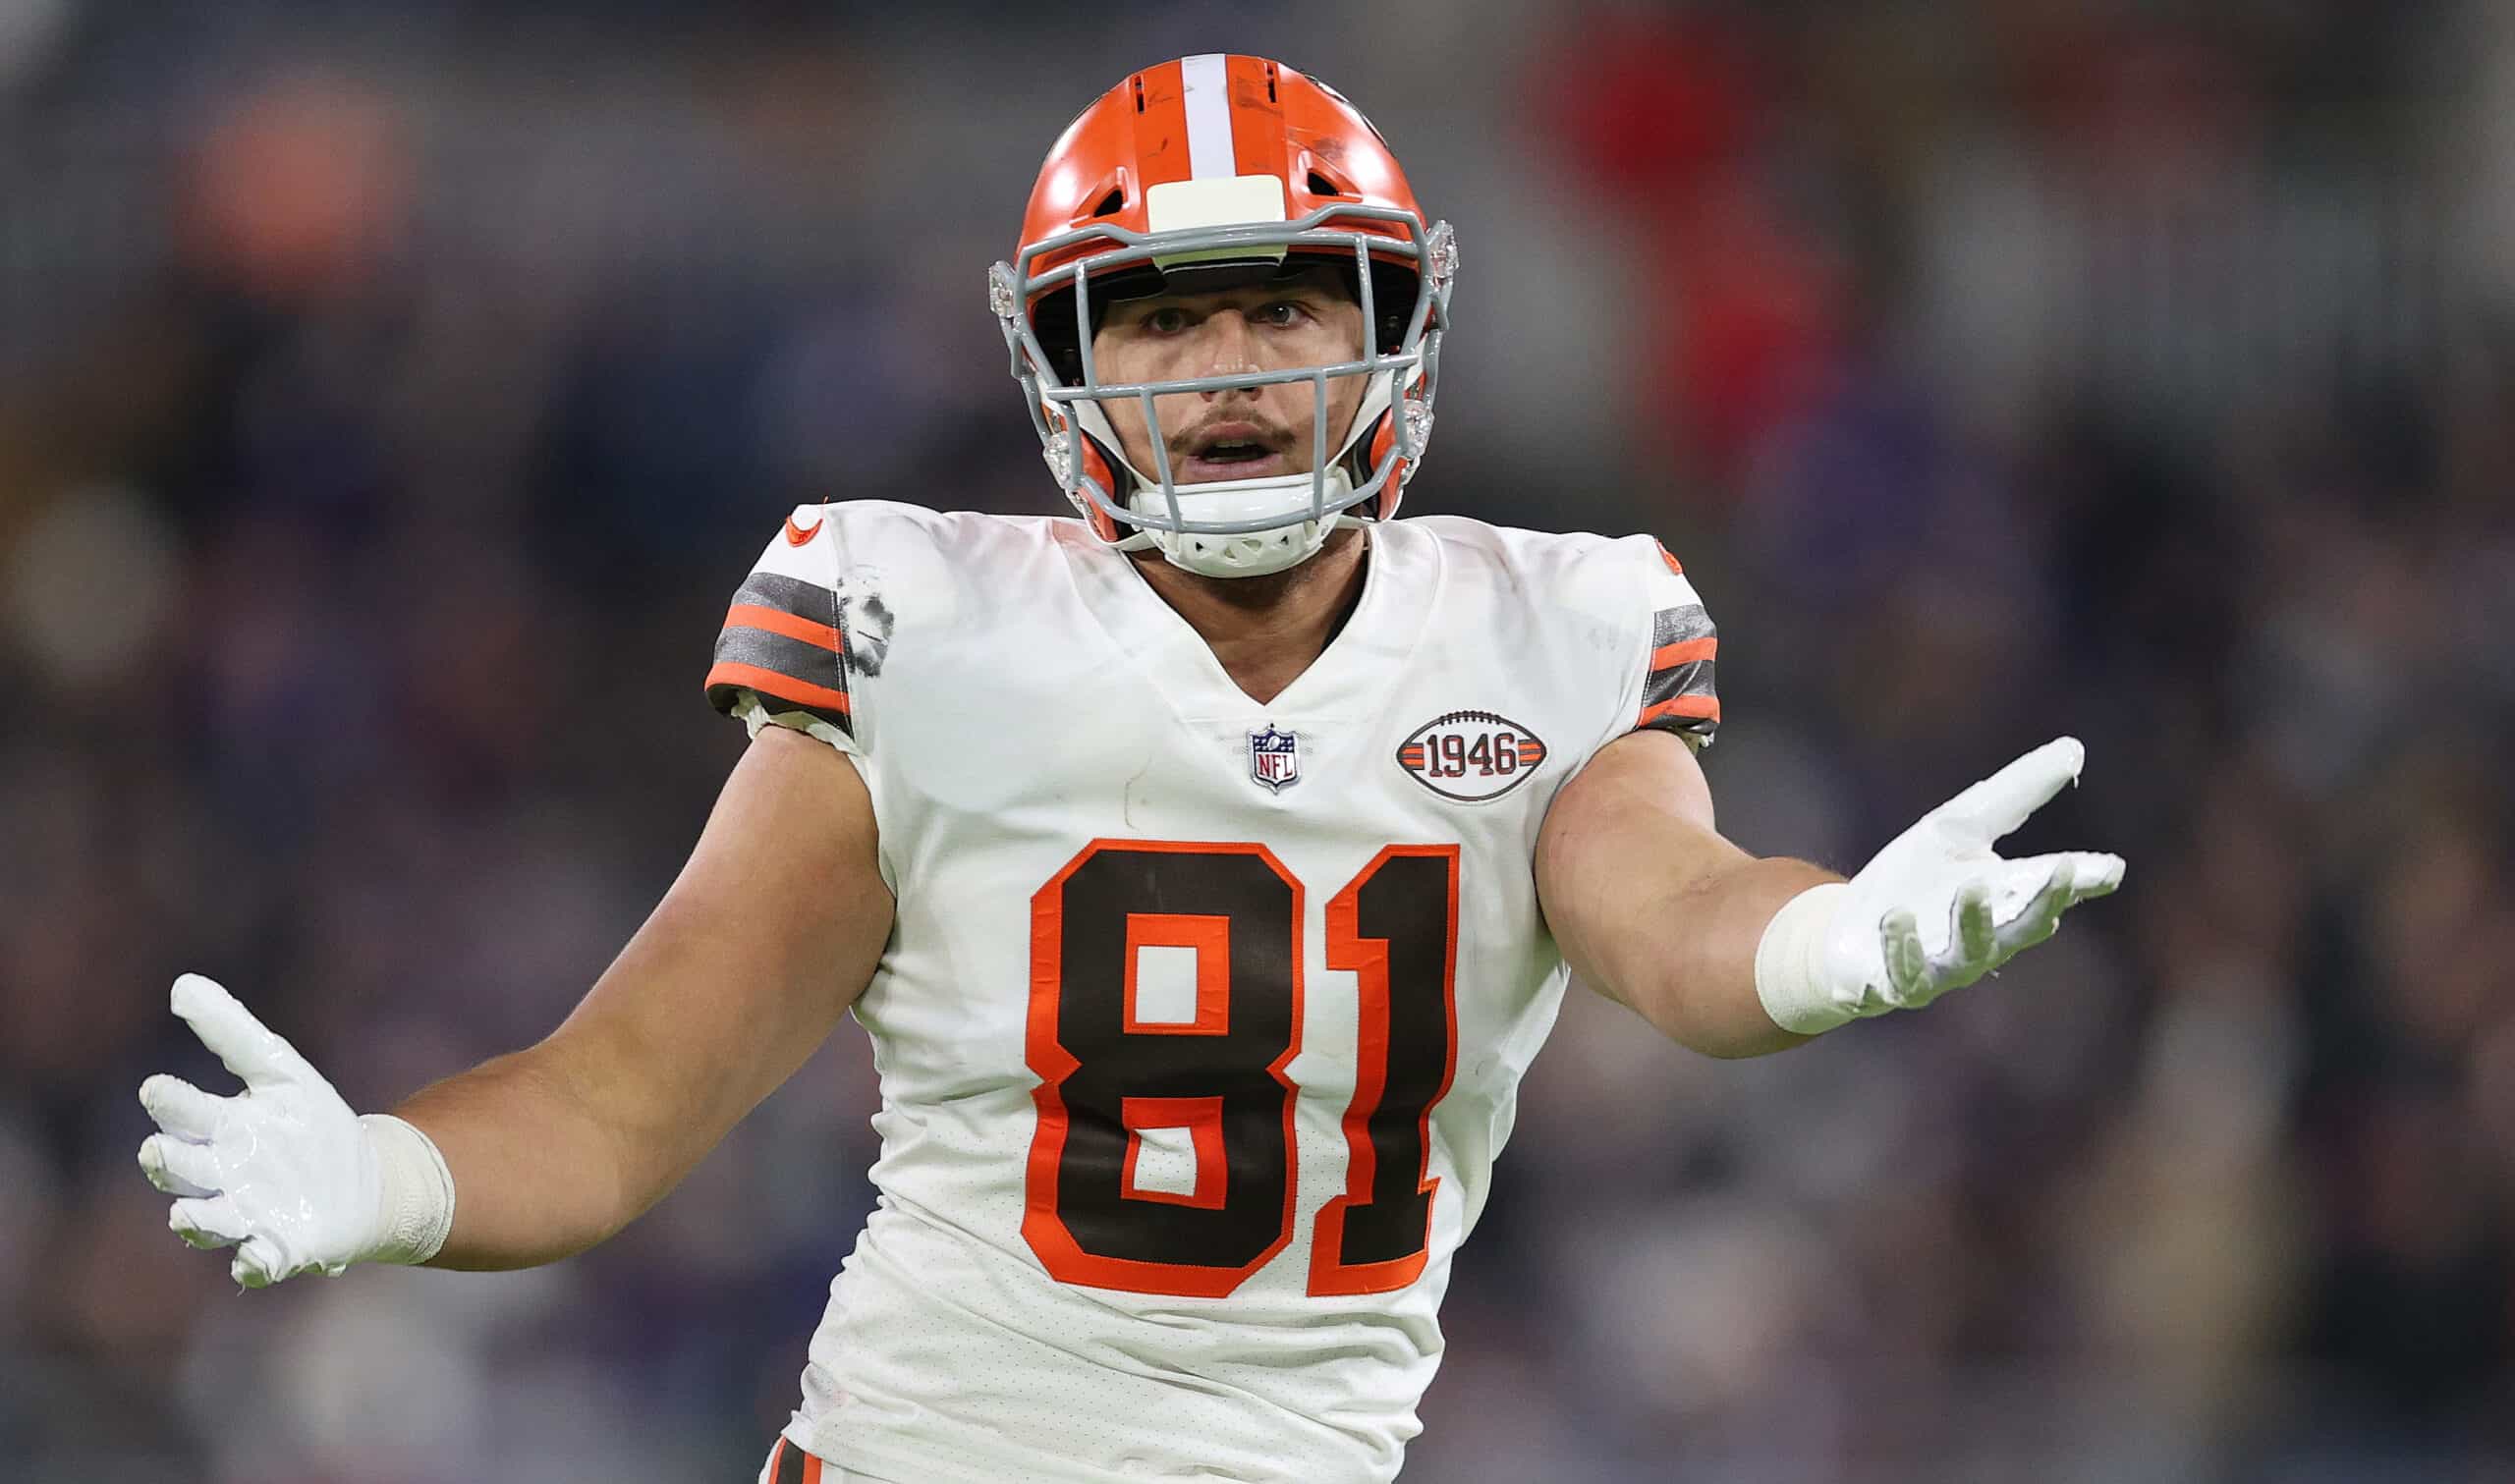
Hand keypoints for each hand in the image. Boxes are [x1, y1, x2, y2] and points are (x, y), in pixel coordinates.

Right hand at [137, 974, 386, 1286]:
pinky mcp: (282, 1248)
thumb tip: (181, 983)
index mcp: (220, 1129)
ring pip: (208, 1223)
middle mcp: (222, 1176)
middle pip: (183, 1171)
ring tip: (185, 1216)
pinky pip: (259, 1263)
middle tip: (158, 1150)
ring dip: (196, 1221)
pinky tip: (255, 1258)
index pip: (183, 1114)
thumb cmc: (308, 1124)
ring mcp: (248, 1215)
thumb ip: (231, 1030)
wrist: (364, 1178)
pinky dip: (254, 1263)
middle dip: (169, 1163)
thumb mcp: (279, 1071)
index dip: (170, 1103)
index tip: (158, 1088)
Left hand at [1756, 737, 2125, 1033]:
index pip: (2048, 888)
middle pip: (2021, 926)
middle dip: (2044, 902)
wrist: (1847, 931)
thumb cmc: (1913, 879)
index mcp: (2003, 900)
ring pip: (1966, 954)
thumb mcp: (1956, 827)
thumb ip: (2014, 794)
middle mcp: (1982, 940)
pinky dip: (1901, 946)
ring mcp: (1940, 968)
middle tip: (2063, 870)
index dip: (2082, 880)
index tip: (2112, 867)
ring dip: (1972, 922)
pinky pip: (1903, 972)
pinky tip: (1895, 917)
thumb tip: (2074, 749)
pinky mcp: (1894, 983)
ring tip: (1974, 887)